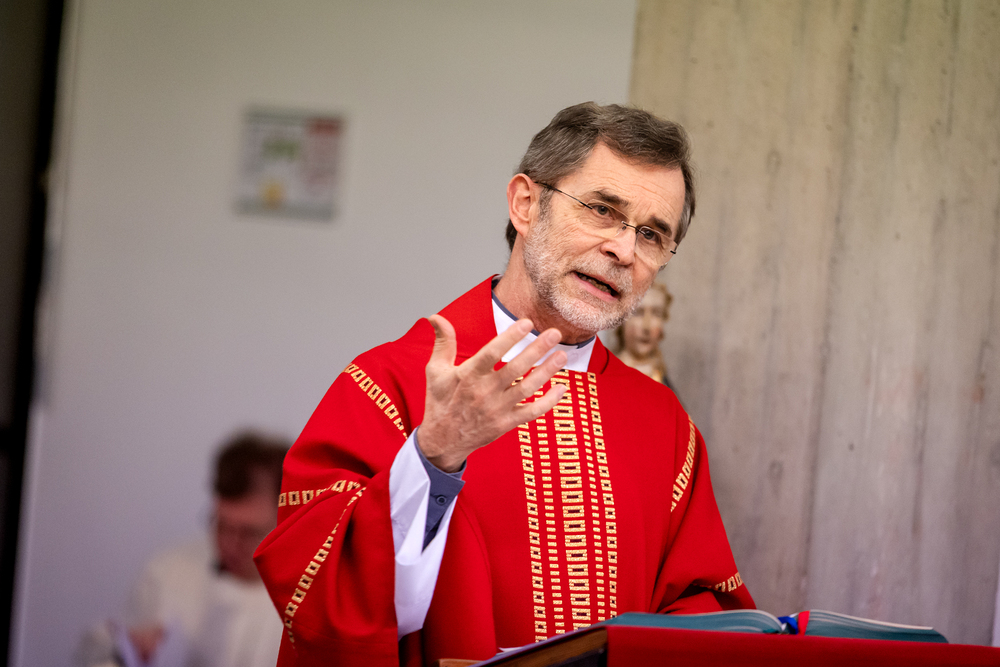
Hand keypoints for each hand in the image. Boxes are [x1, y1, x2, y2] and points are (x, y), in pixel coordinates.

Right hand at [418, 314, 568, 471]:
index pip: (491, 353)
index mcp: (468, 376)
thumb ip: (443, 342)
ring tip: (562, 355)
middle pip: (515, 368)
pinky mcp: (506, 423)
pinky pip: (531, 412)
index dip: (510, 337)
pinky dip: (548, 402)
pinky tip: (561, 388)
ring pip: (527, 388)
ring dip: (547, 371)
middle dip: (537, 349)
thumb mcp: (435, 371)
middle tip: (554, 333)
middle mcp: (484, 392)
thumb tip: (436, 317)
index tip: (527, 323)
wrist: (442, 441)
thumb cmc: (440, 402)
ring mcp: (497, 409)